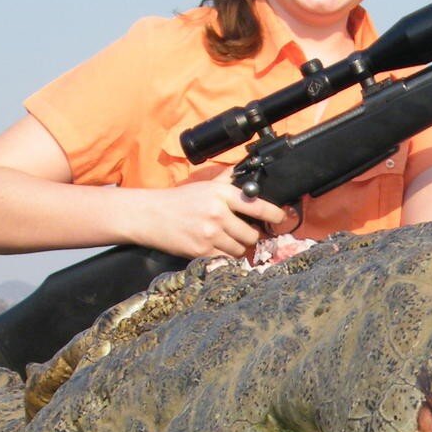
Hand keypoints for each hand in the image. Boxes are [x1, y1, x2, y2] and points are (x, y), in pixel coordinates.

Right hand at [132, 166, 290, 259]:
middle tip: (240, 232)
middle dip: (249, 236)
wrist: (150, 215)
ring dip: (236, 247)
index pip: (258, 206)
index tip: (280, 219)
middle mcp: (218, 213)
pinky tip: (215, 248)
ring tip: (224, 239)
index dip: (275, 215)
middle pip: (252, 234)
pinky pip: (225, 259)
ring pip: (240, 249)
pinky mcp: (201, 251)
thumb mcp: (205, 186)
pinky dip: (223, 256)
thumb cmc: (178, 200)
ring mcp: (210, 233)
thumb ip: (227, 181)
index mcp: (221, 194)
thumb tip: (246, 172)